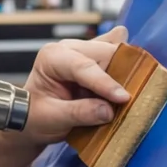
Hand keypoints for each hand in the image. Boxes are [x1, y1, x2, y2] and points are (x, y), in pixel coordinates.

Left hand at [16, 25, 132, 142]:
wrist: (32, 117)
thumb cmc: (35, 116)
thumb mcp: (51, 119)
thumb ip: (79, 113)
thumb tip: (108, 111)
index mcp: (52, 57)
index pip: (83, 66)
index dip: (105, 82)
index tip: (123, 98)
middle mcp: (69, 47)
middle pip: (104, 52)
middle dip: (120, 73)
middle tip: (131, 97)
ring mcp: (84, 50)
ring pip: (115, 51)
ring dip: (125, 70)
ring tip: (134, 90)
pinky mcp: (96, 58)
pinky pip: (117, 54)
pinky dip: (126, 65)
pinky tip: (133, 76)